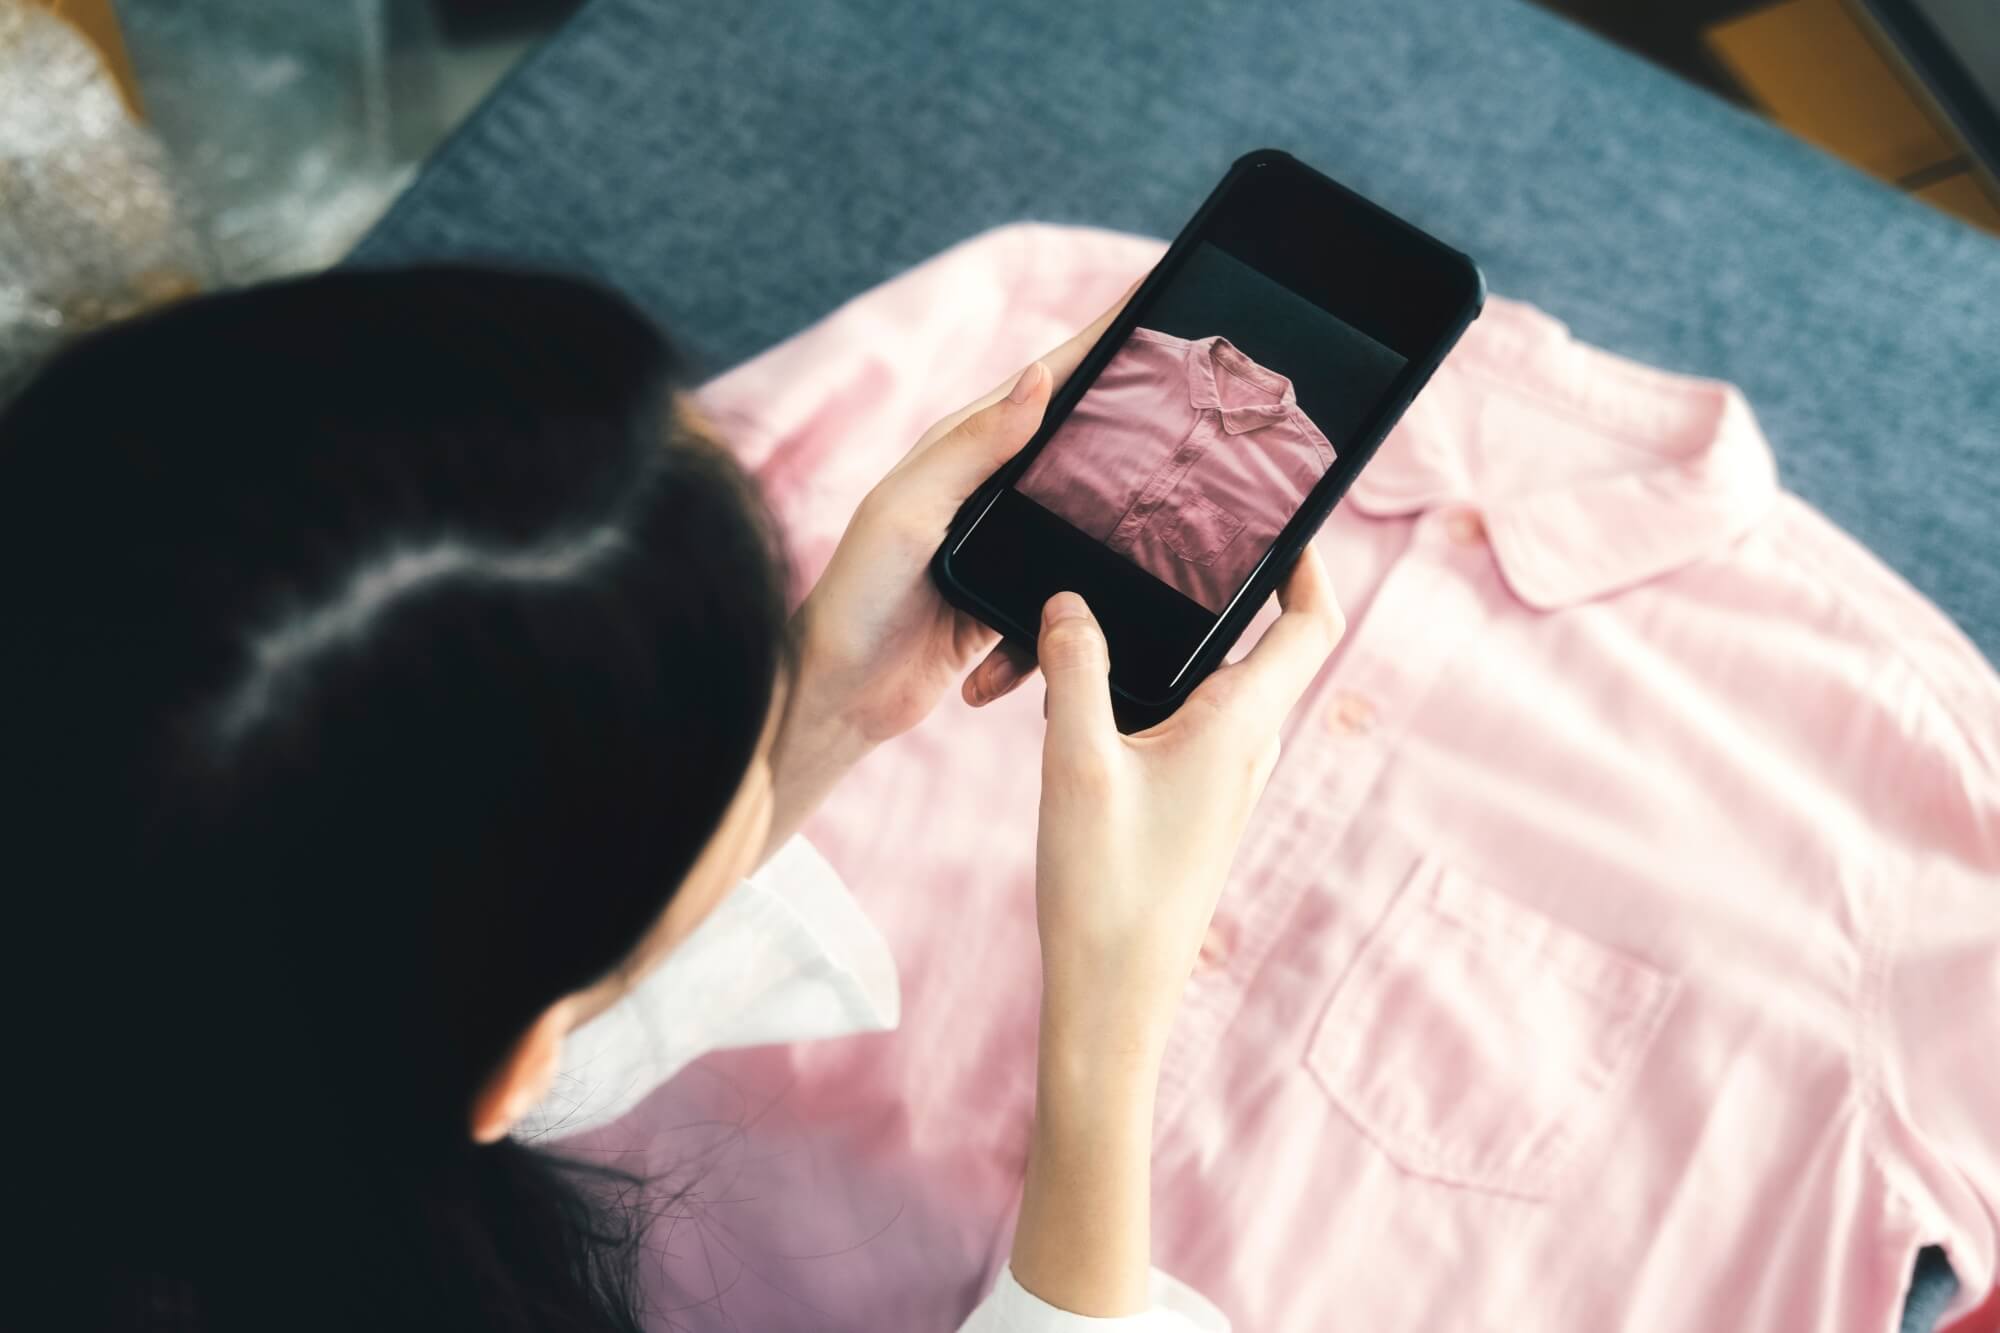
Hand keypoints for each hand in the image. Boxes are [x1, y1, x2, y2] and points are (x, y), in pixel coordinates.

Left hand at [760, 278, 1141, 855]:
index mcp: (962, 452)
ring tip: (1163, 530)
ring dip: (1106, 542)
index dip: (1098, 341)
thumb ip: (971, 447)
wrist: (839, 696)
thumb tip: (1038, 377)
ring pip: (1084, 526)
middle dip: (1131, 426)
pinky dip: (1056, 629)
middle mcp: (986, 491)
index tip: (1150, 299)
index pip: (1043, 382)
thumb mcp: (908, 511)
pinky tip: (1040, 648)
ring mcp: (1003, 549)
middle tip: (1197, 398)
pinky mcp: (1011, 605)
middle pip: (1078, 446)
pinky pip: (1064, 602)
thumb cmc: (856, 597)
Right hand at [1031, 548, 1344, 1062]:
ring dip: (1184, 640)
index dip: (1311, 565)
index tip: (1281, 521)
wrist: (1114, 994)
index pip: (1312, 626)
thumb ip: (1076, 671)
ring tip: (1125, 596)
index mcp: (1240, 727)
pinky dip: (1157, 687)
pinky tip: (1093, 685)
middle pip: (1267, 646)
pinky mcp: (1192, 803)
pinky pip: (1190, 722)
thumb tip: (1072, 604)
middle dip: (1232, 587)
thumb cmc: (1105, 890)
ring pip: (1220, 685)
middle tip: (1181, 538)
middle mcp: (1247, 748)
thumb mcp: (1076, 764)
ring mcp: (1222, 779)